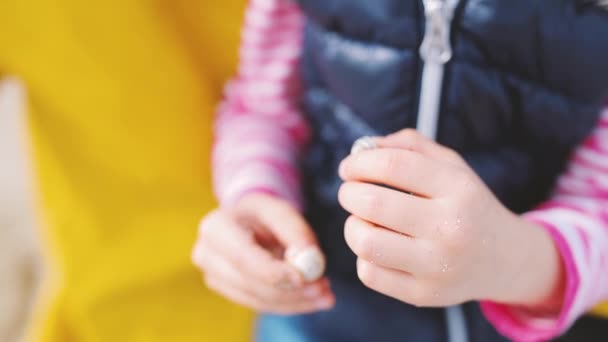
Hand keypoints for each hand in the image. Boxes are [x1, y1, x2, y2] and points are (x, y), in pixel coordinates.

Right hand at [192, 193, 334, 313]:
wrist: (246, 220)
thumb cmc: (263, 213)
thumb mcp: (279, 210)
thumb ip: (294, 230)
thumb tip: (310, 256)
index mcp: (215, 227)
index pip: (243, 257)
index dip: (273, 272)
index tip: (303, 279)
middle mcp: (206, 254)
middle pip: (250, 283)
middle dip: (290, 291)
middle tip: (324, 289)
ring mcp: (213, 277)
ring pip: (257, 298)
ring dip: (295, 300)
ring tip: (325, 293)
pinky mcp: (227, 291)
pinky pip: (260, 304)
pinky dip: (289, 304)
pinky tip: (312, 298)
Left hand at [338, 129, 562, 307]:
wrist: (505, 258)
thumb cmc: (465, 204)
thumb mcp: (451, 166)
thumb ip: (409, 146)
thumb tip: (362, 149)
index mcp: (458, 188)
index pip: (392, 166)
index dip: (359, 163)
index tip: (348, 168)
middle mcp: (451, 227)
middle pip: (372, 204)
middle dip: (349, 193)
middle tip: (351, 193)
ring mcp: (437, 265)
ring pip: (366, 242)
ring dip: (352, 226)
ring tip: (362, 221)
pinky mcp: (424, 294)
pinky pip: (369, 273)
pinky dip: (363, 257)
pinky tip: (378, 247)